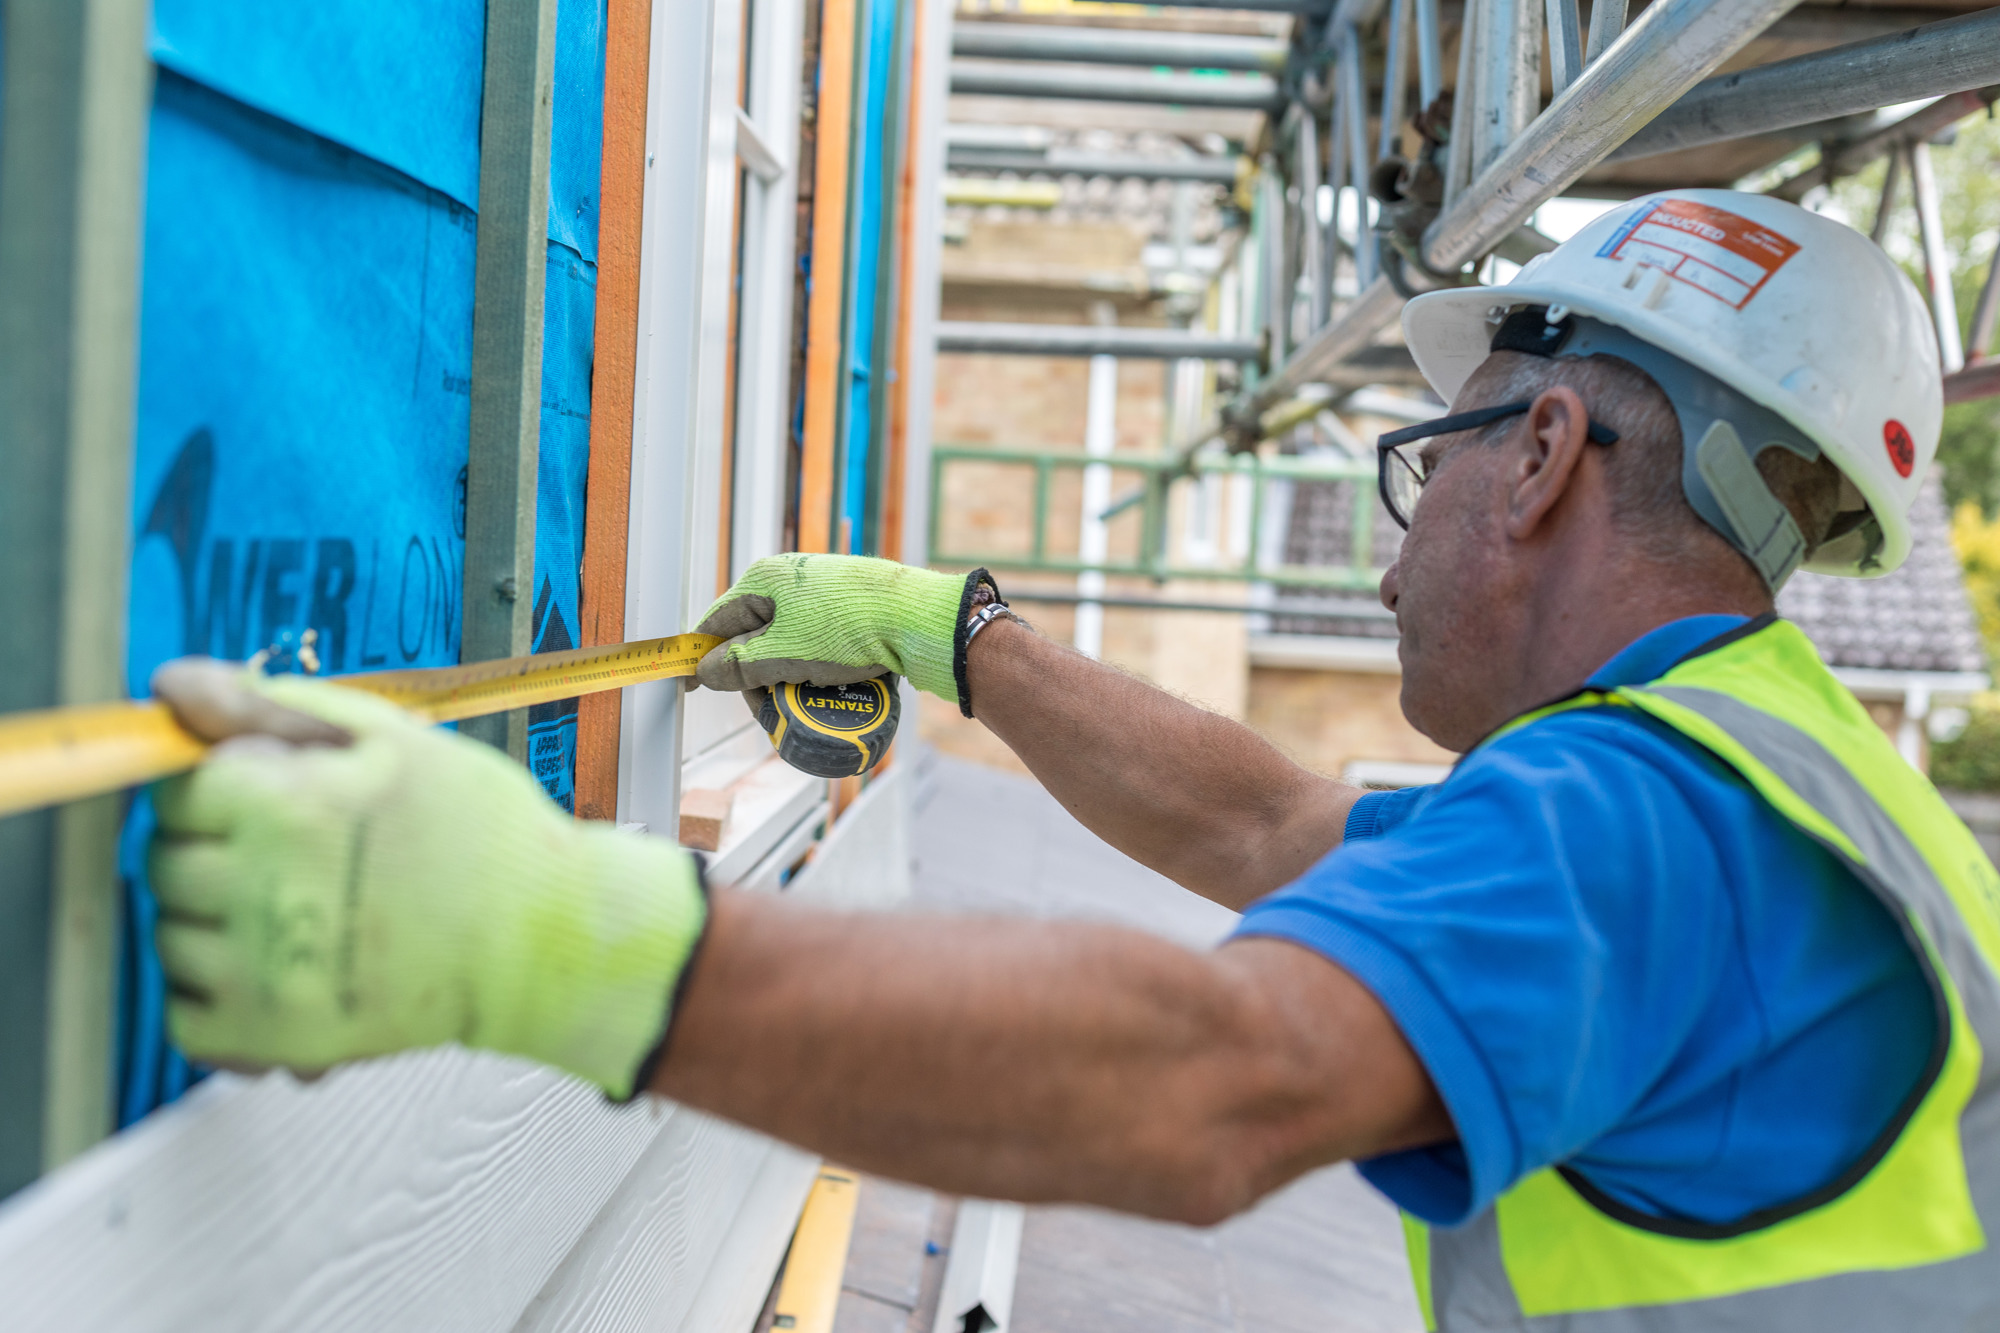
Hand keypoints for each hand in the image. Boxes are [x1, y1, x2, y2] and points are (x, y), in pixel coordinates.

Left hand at [148, 661, 706, 1097]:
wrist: (545, 938)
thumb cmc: (480, 831)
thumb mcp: (389, 739)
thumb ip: (272, 708)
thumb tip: (169, 687)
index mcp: (283, 804)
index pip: (176, 792)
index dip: (216, 789)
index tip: (260, 801)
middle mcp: (261, 888)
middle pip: (164, 864)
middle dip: (211, 850)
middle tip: (285, 855)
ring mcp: (265, 969)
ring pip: (172, 939)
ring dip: (212, 923)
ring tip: (291, 911)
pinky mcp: (277, 1035)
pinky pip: (188, 1018)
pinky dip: (214, 997)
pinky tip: (273, 968)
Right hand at [695, 554, 990, 707]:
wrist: (917, 620)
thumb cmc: (848, 630)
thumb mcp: (782, 655)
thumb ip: (737, 666)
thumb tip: (705, 672)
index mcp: (765, 580)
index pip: (717, 621)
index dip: (701, 656)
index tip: (692, 685)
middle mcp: (790, 579)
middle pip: (752, 635)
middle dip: (755, 675)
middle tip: (769, 705)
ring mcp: (821, 591)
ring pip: (786, 643)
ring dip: (786, 674)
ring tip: (805, 695)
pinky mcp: (848, 607)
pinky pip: (816, 642)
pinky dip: (814, 666)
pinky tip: (829, 682)